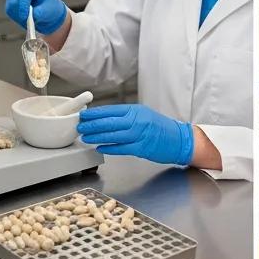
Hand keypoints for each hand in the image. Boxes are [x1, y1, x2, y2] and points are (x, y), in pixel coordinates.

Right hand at [5, 0, 67, 33]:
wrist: (48, 13)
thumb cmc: (50, 9)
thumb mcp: (49, 12)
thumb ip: (39, 13)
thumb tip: (30, 15)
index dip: (23, 5)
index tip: (25, 17)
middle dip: (20, 12)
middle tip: (27, 21)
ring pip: (10, 5)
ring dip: (18, 15)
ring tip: (28, 19)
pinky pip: (9, 10)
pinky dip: (15, 16)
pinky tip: (24, 17)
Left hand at [77, 104, 194, 165]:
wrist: (178, 139)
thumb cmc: (159, 127)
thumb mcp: (143, 114)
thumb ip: (126, 116)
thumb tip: (104, 118)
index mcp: (135, 110)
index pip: (110, 110)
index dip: (95, 113)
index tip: (84, 115)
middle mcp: (136, 121)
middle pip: (109, 122)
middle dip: (92, 124)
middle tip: (80, 126)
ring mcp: (139, 134)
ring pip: (113, 135)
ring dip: (97, 136)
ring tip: (85, 137)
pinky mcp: (142, 148)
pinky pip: (122, 148)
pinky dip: (109, 148)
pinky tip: (99, 147)